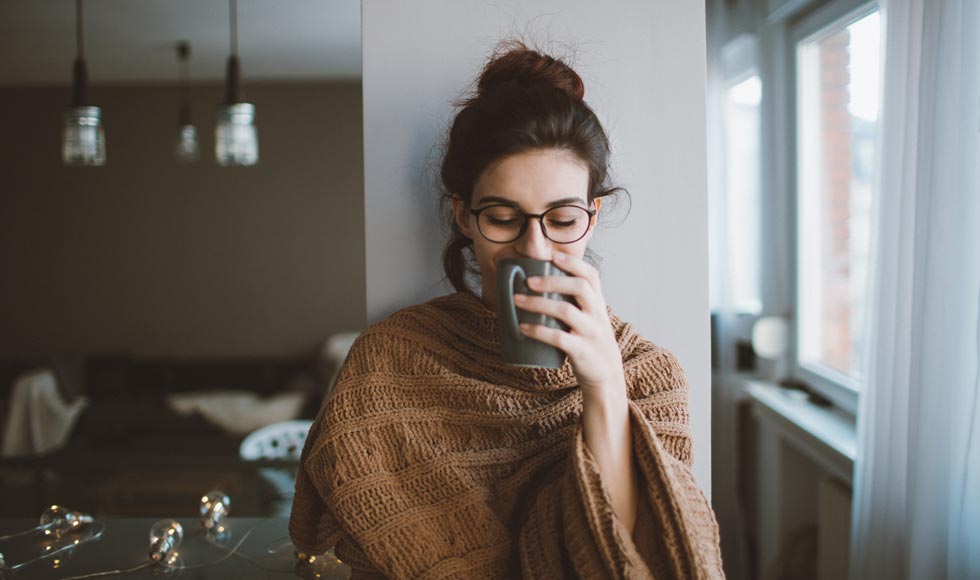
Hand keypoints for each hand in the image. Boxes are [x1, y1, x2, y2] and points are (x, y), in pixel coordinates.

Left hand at [513, 250, 625, 401]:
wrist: (606, 375)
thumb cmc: (589, 341)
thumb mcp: (589, 318)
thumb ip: (574, 303)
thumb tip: (538, 286)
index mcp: (598, 303)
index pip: (591, 276)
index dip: (573, 263)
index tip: (553, 256)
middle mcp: (597, 314)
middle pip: (579, 287)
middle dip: (552, 281)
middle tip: (527, 281)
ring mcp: (591, 332)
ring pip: (566, 311)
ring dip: (538, 304)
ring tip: (517, 300)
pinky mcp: (582, 351)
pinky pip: (559, 338)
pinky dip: (538, 331)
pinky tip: (522, 327)